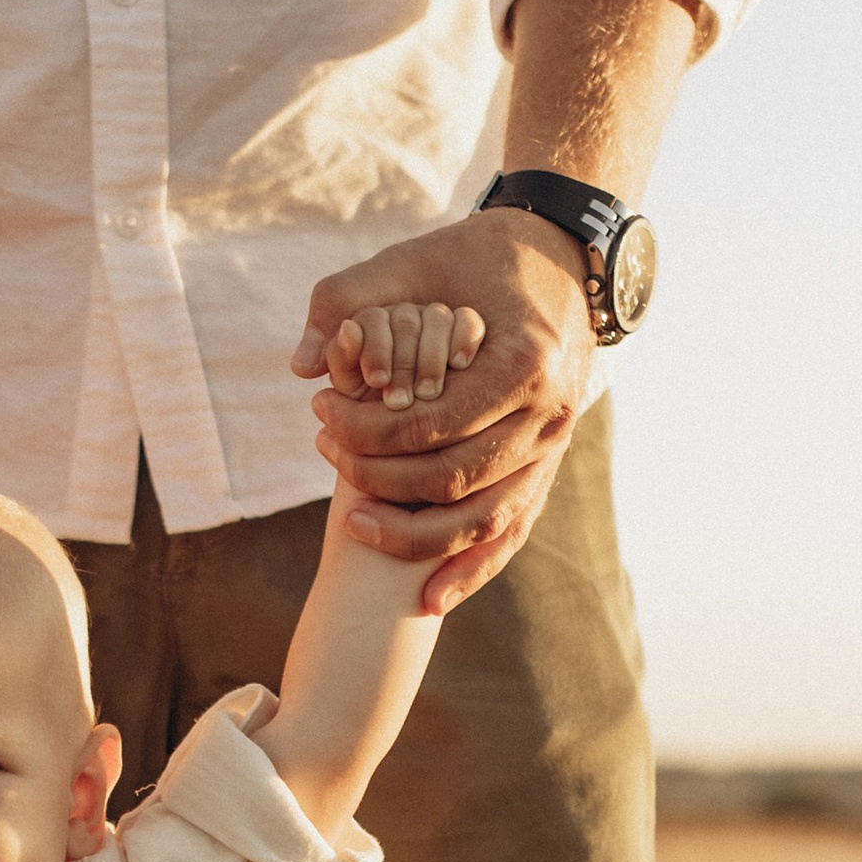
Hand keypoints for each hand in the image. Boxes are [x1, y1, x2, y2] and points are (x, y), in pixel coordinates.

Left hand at [292, 209, 591, 614]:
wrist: (557, 261)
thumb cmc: (477, 261)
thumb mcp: (414, 261)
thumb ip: (348, 298)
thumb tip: (303, 365)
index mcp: (524, 363)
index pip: (431, 424)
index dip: (366, 430)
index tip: (320, 414)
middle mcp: (550, 414)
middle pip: (453, 477)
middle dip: (378, 477)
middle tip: (327, 452)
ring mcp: (555, 448)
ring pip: (482, 519)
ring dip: (414, 535)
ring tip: (354, 524)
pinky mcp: (548, 470)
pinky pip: (511, 534)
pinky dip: (472, 572)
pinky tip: (429, 600)